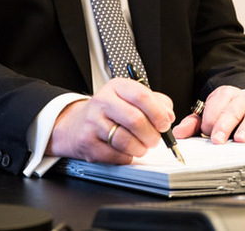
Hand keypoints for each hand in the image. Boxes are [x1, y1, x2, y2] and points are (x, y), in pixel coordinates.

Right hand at [47, 78, 174, 163]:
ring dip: (140, 148)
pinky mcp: (88, 143)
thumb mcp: (130, 99)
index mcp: (116, 87)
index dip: (158, 113)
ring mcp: (93, 122)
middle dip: (152, 135)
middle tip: (154, 140)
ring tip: (141, 147)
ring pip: (126, 140)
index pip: (141, 95)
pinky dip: (126, 157)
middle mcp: (102, 101)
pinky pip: (116, 155)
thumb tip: (168, 116)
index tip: (165, 124)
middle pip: (136, 120)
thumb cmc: (109, 112)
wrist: (76, 125)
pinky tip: (125, 151)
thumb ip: (155, 103)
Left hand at [171, 85, 244, 142]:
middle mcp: (241, 99)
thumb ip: (193, 123)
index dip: (209, 121)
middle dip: (224, 125)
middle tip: (217, 139)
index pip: (215, 107)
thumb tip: (178, 133)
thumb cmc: (225, 111)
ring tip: (240, 140)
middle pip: (232, 111)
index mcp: (223, 95)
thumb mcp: (208, 114)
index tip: (205, 132)